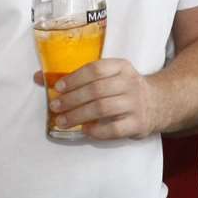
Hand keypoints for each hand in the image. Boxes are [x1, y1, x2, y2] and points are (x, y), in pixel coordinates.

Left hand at [42, 58, 159, 139]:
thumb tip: (39, 78)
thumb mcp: (109, 76)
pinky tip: (84, 130)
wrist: (158, 103)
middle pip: (97, 90)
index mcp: (122, 67)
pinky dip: (96, 130)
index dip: (75, 78)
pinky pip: (114, 128)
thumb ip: (79, 77)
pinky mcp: (138, 123)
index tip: (58, 87)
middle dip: (72, 99)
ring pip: (103, 108)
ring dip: (79, 115)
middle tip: (55, 106)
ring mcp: (135, 104)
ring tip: (62, 121)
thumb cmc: (123, 89)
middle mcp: (130, 83)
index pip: (96, 69)